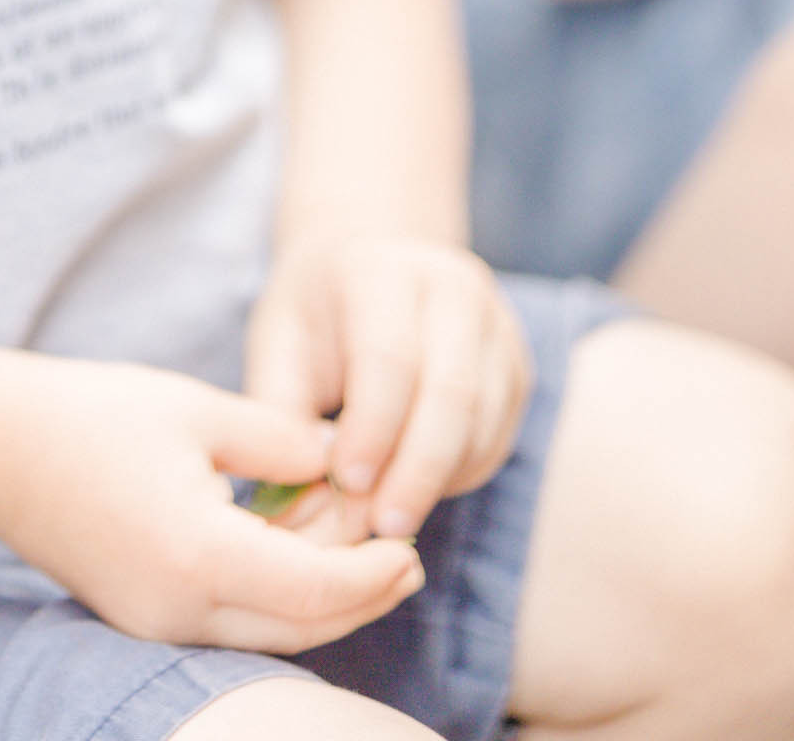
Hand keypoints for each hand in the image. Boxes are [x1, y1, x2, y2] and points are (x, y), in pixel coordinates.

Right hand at [0, 355, 424, 654]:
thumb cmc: (93, 414)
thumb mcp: (198, 407)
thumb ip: (279, 439)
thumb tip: (338, 460)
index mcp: (198, 553)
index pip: (314, 590)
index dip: (372, 575)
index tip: (412, 549)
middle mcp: (179, 609)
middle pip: (300, 629)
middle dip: (362, 600)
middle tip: (409, 563)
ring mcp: (155, 624)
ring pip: (268, 637)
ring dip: (323, 605)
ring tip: (367, 562)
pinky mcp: (141, 618)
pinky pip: (231, 627)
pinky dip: (276, 603)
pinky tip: (298, 560)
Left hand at [243, 236, 530, 542]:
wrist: (366, 267)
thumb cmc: (314, 318)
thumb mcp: (277, 348)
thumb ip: (286, 417)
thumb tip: (312, 495)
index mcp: (381, 271)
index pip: (390, 356)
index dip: (372, 428)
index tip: (347, 483)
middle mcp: (450, 286)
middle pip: (452, 390)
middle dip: (417, 470)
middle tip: (383, 526)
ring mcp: (494, 321)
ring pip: (484, 417)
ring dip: (441, 478)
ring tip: (394, 513)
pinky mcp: (515, 361)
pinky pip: (500, 432)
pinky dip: (464, 471)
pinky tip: (423, 488)